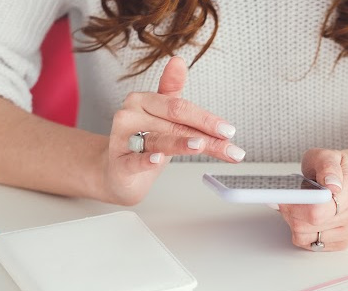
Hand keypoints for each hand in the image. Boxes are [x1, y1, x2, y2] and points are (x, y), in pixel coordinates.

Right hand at [100, 56, 245, 204]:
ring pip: (158, 140)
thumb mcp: (164, 118)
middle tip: (228, 146)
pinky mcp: (118, 161)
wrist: (119, 171)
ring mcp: (123, 137)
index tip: (228, 129)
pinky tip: (157, 159)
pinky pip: (134, 160)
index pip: (180, 107)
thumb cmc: (146, 142)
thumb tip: (178, 60)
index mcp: (145, 100)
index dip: (206, 118)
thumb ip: (175, 94)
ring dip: (182, 144)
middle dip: (206, 136)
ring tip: (200, 145)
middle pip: (174, 123)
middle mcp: (132, 115)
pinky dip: (146, 160)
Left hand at [278, 149, 347, 251]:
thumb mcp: (328, 155)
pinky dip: (303, 233)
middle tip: (289, 199)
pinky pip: (311, 245)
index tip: (285, 198)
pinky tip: (307, 219)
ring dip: (295, 224)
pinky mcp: (343, 243)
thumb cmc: (338, 169)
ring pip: (306, 238)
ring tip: (299, 208)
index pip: (318, 211)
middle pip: (308, 226)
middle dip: (291, 213)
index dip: (295, 207)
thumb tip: (330, 185)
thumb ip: (327, 166)